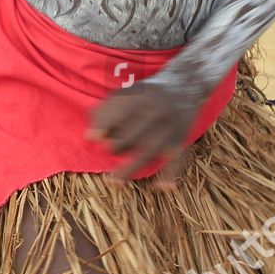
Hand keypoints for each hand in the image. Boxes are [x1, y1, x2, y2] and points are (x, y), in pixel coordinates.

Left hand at [87, 74, 202, 188]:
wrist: (184, 86)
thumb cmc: (145, 94)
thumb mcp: (126, 93)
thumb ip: (105, 111)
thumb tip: (89, 137)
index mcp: (142, 99)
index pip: (121, 114)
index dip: (105, 126)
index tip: (93, 138)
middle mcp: (157, 113)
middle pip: (133, 136)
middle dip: (117, 147)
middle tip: (109, 149)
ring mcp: (170, 128)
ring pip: (149, 151)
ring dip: (131, 169)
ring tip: (114, 183)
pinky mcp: (181, 140)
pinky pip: (178, 159)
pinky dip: (173, 174)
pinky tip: (164, 187)